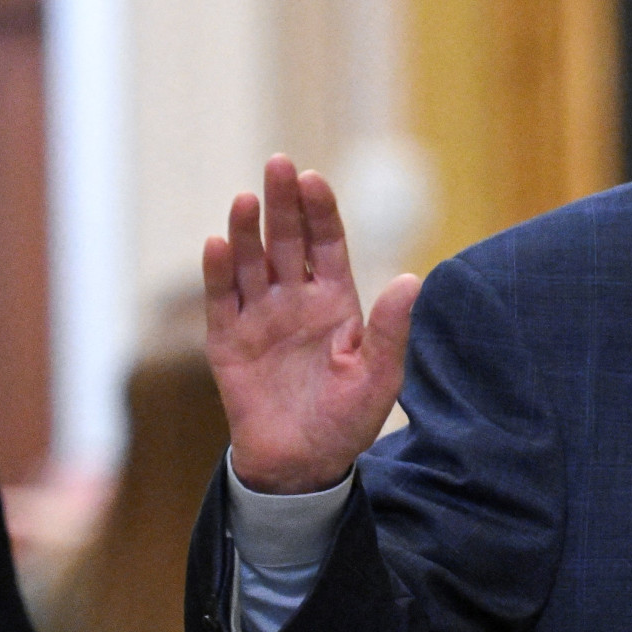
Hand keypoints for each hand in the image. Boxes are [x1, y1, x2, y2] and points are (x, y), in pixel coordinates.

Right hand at [203, 156, 419, 493]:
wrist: (302, 466)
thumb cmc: (346, 421)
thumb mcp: (379, 376)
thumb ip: (390, 329)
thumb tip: (413, 278)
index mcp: (335, 301)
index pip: (326, 243)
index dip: (320, 211)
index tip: (314, 180)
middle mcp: (295, 300)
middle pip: (287, 240)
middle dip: (282, 203)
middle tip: (278, 164)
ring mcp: (259, 317)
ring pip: (252, 262)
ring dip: (247, 231)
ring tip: (247, 199)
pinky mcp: (228, 341)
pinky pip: (222, 299)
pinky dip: (218, 272)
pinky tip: (218, 242)